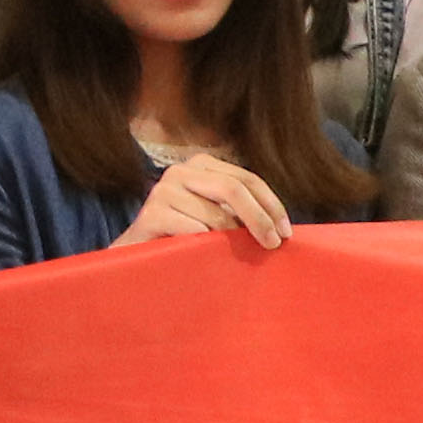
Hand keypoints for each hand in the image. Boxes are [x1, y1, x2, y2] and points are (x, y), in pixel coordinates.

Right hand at [119, 153, 293, 253]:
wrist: (136, 258)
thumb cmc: (183, 238)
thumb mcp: (216, 217)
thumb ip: (240, 211)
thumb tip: (279, 225)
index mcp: (201, 165)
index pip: (247, 179)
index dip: (271, 205)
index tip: (286, 233)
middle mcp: (180, 171)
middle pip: (234, 189)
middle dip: (260, 218)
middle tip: (273, 244)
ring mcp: (162, 190)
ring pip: (215, 216)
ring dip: (229, 241)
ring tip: (231, 258)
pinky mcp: (151, 214)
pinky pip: (194, 231)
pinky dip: (206, 247)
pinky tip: (204, 257)